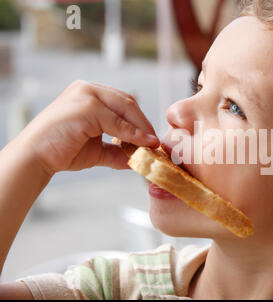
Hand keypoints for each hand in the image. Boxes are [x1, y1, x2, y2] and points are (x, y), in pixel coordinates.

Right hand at [16, 80, 158, 174]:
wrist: (36, 157)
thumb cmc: (63, 151)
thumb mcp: (97, 150)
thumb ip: (118, 150)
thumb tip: (141, 157)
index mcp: (89, 94)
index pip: (124, 102)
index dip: (140, 120)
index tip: (151, 138)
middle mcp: (88, 89)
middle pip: (128, 102)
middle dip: (143, 123)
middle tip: (154, 142)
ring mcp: (86, 95)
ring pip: (125, 108)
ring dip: (140, 128)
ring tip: (149, 145)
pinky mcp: (86, 107)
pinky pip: (116, 121)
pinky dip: (131, 134)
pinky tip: (140, 145)